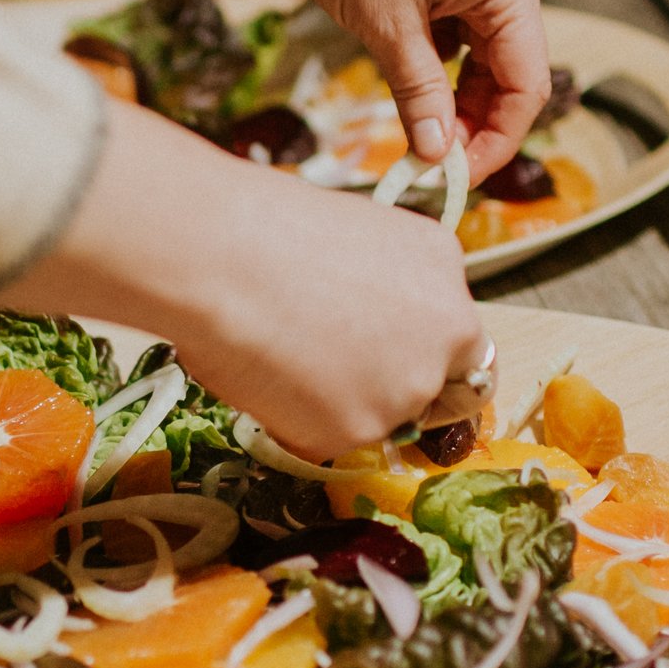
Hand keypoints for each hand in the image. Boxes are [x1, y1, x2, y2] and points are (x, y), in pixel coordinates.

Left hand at [0, 0, 545, 180]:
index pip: (527, 84)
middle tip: (428, 158)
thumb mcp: (388, 31)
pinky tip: (407, 76)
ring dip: (454, 92)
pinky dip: (440, 58)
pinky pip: (461, 23)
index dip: (496, 139)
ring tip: (414, 126)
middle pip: (511, 68)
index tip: (455, 176)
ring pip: (483, 48)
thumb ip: (420, 95)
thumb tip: (437, 155)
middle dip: (474, 118)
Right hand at [0, 104, 486, 457]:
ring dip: (337, 409)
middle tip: (324, 373)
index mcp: (440, 258)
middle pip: (442, 388)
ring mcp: (413, 378)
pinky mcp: (370, 421)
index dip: (419, 354)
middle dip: (392, 391)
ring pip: (384, 420)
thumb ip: (362, 284)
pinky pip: (340, 446)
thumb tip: (345, 318)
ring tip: (272, 361)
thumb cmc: (243, 221)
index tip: (388, 362)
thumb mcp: (325, 233)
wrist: (212, 247)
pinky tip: (261, 380)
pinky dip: (300, 426)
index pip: (456, 333)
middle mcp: (449, 319)